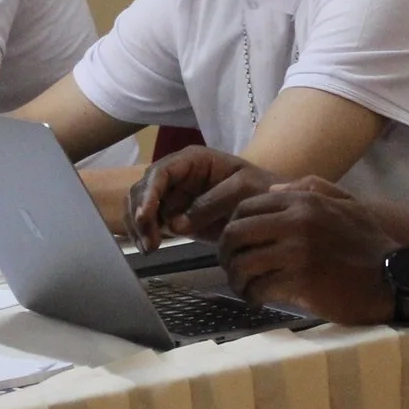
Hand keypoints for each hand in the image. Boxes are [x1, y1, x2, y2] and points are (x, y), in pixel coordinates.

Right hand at [125, 145, 275, 247]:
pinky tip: (148, 248)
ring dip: (138, 227)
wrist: (270, 208)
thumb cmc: (261, 190)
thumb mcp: (242, 190)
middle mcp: (177, 174)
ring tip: (149, 248)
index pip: (161, 173)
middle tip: (150, 243)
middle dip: (140, 215)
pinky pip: (147, 221)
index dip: (149, 194)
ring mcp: (172, 194)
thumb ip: (210, 204)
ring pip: (138, 205)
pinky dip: (141, 234)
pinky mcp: (172, 214)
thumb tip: (175, 224)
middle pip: (142, 189)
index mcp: (192, 160)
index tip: (145, 217)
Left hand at [217, 178, 396, 323]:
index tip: (235, 244)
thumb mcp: (346, 203)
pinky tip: (258, 299)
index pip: (245, 207)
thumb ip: (311, 188)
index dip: (232, 227)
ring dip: (237, 278)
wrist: (394, 279)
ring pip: (243, 263)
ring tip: (244, 287)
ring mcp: (297, 252)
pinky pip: (260, 287)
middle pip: (235, 233)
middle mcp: (296, 221)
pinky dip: (253, 295)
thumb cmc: (368, 243)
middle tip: (231, 267)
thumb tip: (273, 190)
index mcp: (304, 201)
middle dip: (226, 253)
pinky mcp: (301, 282)